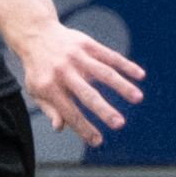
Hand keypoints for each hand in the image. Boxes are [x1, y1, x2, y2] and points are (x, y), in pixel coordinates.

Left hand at [11, 19, 143, 146]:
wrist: (35, 35)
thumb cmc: (39, 69)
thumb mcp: (36, 90)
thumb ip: (50, 109)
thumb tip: (60, 127)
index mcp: (48, 87)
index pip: (69, 112)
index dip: (83, 128)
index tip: (97, 141)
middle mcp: (63, 72)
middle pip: (87, 94)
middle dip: (103, 110)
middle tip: (119, 124)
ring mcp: (76, 57)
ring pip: (103, 73)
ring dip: (121, 85)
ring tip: (137, 98)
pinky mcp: (87, 44)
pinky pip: (109, 55)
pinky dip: (125, 65)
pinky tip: (139, 75)